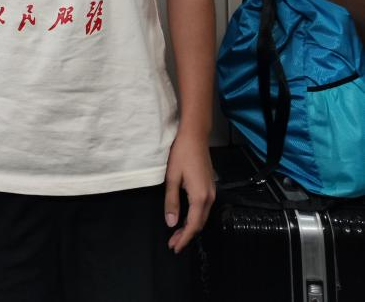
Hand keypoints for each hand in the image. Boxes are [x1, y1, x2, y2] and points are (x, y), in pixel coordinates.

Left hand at [163, 131, 215, 253]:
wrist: (195, 136)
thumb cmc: (182, 153)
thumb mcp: (172, 177)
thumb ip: (171, 201)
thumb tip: (171, 223)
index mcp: (200, 197)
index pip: (193, 225)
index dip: (184, 238)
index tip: (174, 247)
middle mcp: (209, 197)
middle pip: (200, 223)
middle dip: (187, 235)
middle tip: (173, 243)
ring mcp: (212, 191)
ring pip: (202, 216)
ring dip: (191, 227)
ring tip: (177, 234)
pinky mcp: (210, 186)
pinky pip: (204, 208)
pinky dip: (195, 217)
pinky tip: (186, 218)